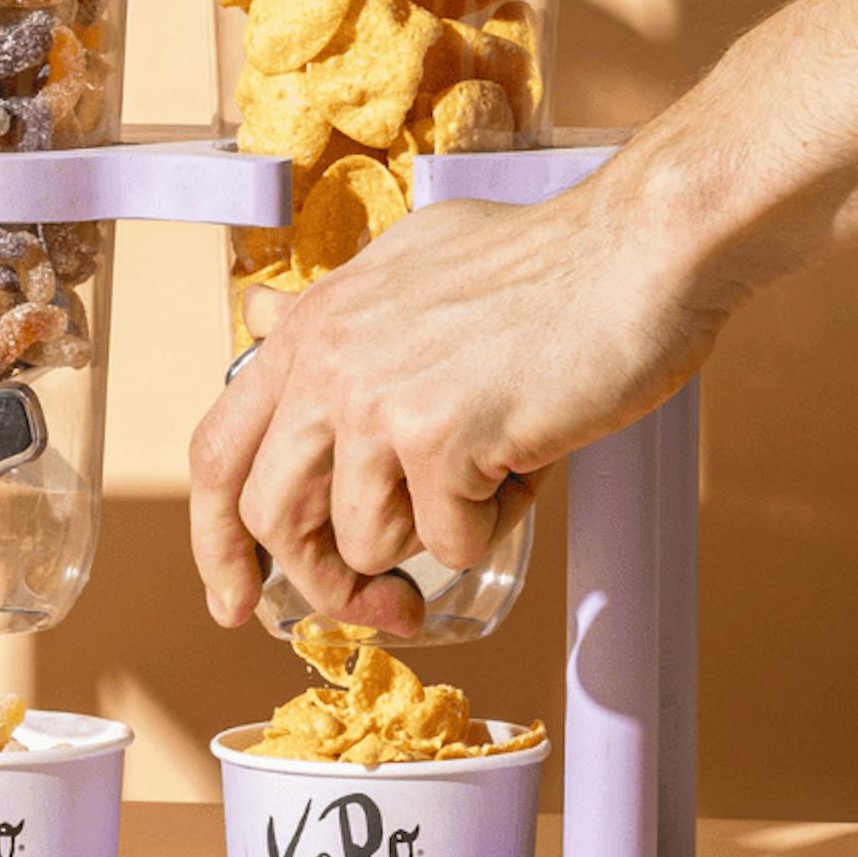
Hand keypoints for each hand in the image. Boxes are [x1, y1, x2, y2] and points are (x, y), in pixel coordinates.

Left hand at [185, 168, 728, 631]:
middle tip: (382, 606)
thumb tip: (254, 316)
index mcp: (314, 326)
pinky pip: (448, 544)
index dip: (217, 542)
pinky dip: (494, 525)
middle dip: (321, 583)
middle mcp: (328, 360)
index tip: (235, 600)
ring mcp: (377, 398)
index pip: (219, 451)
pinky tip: (525, 460)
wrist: (640, 250)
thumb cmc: (548, 266)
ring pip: (363, 543)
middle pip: (271, 519)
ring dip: (432, 537)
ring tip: (488, 473)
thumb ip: (334, 312)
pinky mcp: (439, 436)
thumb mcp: (409, 268)